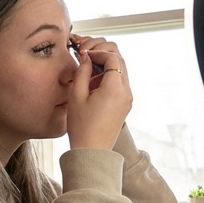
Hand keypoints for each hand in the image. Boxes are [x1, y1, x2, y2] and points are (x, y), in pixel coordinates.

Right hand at [67, 35, 131, 150]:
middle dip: (102, 53)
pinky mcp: (124, 104)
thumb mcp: (76, 96)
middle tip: (85, 54)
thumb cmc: (82, 128)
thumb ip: (82, 72)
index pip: (112, 57)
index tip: (83, 53)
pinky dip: (108, 74)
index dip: (97, 51)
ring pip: (121, 69)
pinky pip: (119, 82)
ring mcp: (127, 98)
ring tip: (87, 66)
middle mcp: (126, 92)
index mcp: (115, 89)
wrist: (92, 151)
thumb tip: (86, 58)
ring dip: (105, 63)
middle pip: (120, 60)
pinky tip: (92, 79)